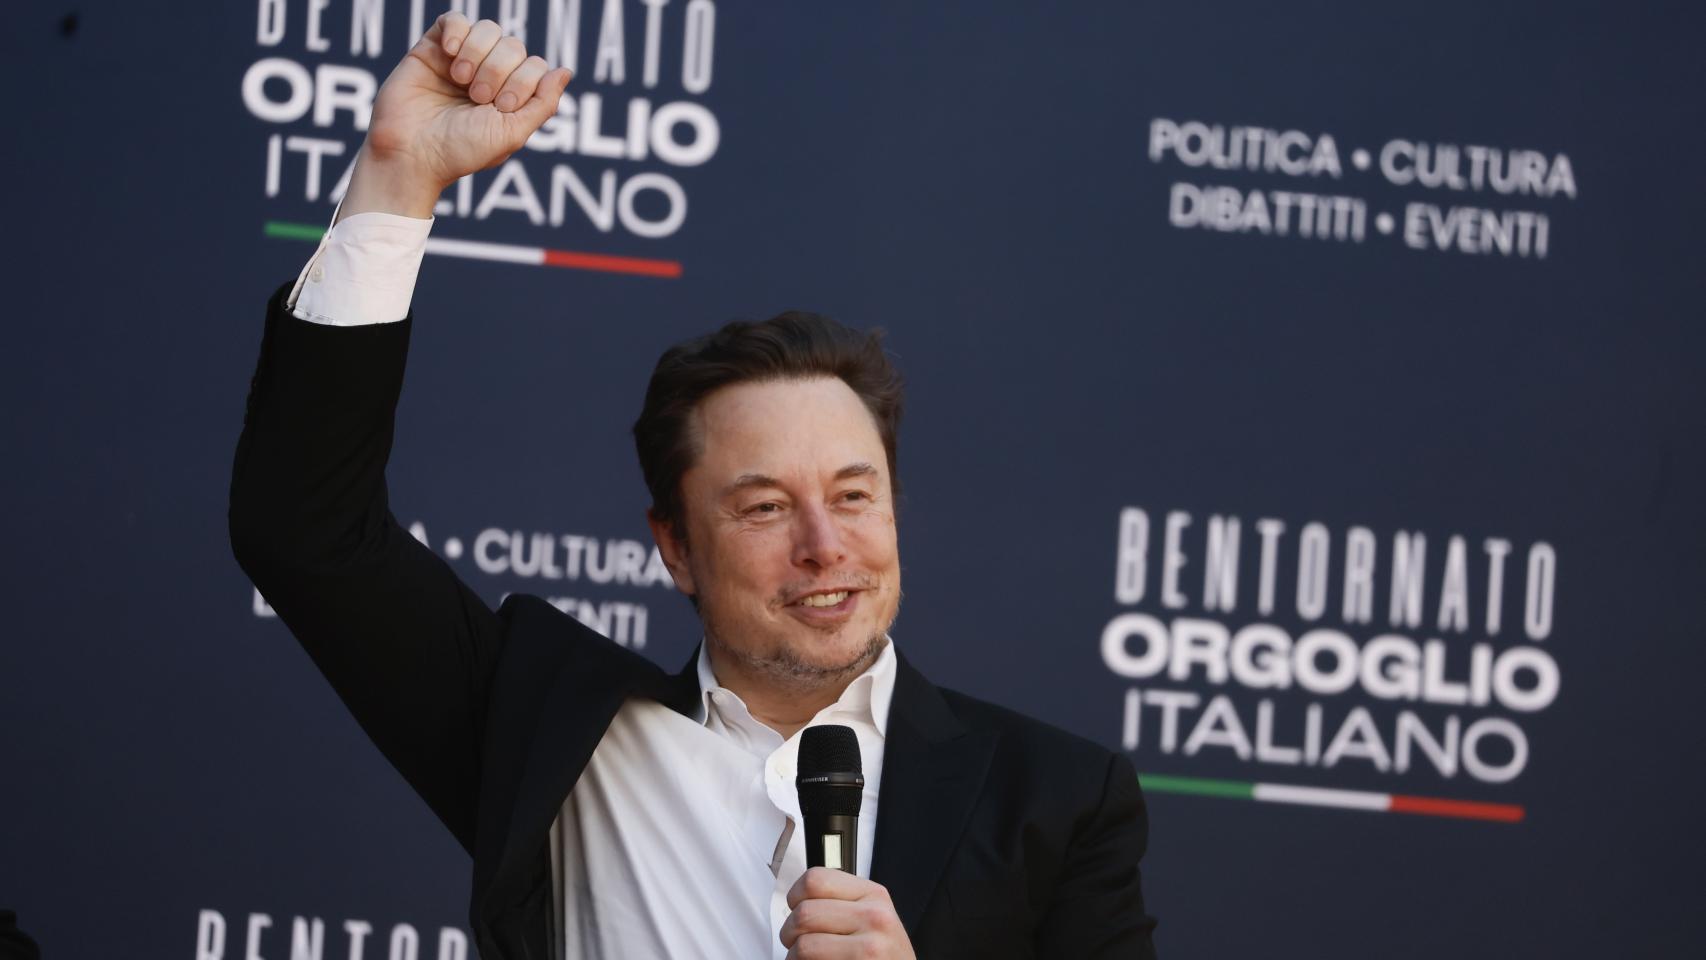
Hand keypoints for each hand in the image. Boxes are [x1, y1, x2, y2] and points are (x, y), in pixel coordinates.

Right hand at [341, 12, 572, 218]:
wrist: (411, 153)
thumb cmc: (461, 151)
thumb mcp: (512, 133)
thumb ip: (543, 103)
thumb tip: (565, 70)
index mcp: (510, 96)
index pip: (535, 66)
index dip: (523, 82)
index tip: (501, 107)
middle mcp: (488, 76)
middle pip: (514, 46)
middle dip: (499, 70)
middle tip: (478, 97)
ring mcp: (460, 61)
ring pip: (488, 30)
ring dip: (479, 53)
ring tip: (461, 80)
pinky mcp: (432, 50)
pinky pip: (454, 19)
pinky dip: (458, 30)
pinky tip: (451, 53)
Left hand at [780, 867, 916, 959]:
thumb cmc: (884, 957)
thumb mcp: (874, 919)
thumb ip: (842, 903)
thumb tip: (798, 899)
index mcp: (874, 895)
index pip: (815, 879)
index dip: (796, 896)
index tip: (796, 908)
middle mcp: (875, 917)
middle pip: (804, 913)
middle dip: (790, 933)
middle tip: (796, 943)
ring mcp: (869, 947)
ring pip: (803, 946)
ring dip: (794, 958)